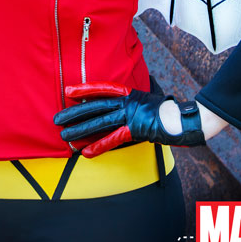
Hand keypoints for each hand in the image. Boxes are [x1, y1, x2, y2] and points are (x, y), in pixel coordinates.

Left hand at [53, 81, 204, 156]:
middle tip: (56, 118)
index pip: (103, 89)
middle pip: (95, 106)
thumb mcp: (145, 102)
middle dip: (74, 112)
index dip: (85, 89)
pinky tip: (86, 152)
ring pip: (99, 122)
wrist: (183, 120)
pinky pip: (113, 139)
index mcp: (129, 94)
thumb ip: (131, 105)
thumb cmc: (165, 113)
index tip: (68, 91)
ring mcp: (130, 115)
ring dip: (80, 129)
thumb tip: (119, 109)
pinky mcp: (135, 130)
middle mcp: (127, 102)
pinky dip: (99, 146)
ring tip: (64, 135)